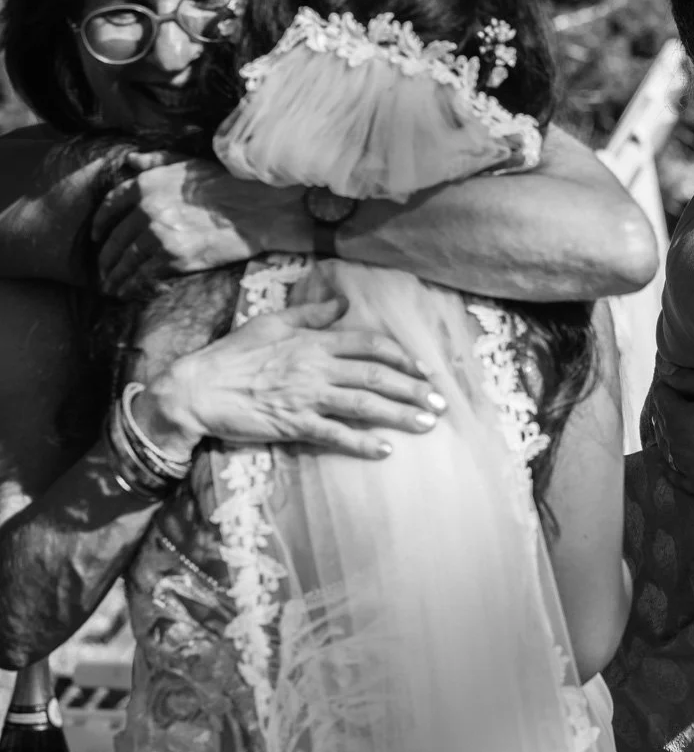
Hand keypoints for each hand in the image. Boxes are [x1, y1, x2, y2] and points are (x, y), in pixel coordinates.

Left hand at [92, 153, 301, 296]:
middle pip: (114, 238)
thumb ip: (157, 161)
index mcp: (147, 184)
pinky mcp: (174, 258)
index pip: (110, 206)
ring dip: (115, 275)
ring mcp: (159, 235)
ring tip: (111, 285)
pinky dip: (133, 286)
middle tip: (102, 269)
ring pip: (126, 260)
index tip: (97, 236)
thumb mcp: (190, 163)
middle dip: (105, 256)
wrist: (258, 208)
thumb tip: (131, 160)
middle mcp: (147, 209)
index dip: (100, 224)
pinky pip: (144, 275)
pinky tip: (128, 292)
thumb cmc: (230, 184)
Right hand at [137, 296, 447, 460]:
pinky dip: (362, 442)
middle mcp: (317, 367)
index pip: (370, 345)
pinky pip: (334, 434)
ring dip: (399, 414)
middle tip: (440, 402)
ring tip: (427, 423)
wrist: (196, 388)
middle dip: (413, 389)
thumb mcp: (273, 322)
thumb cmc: (233, 353)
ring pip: (364, 405)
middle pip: (376, 376)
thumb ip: (312, 314)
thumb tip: (343, 301)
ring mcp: (307, 397)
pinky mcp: (293, 424)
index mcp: (314, 341)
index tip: (424, 370)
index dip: (402, 357)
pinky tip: (385, 450)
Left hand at [647, 367, 693, 504]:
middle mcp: (675, 446)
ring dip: (667, 437)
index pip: (661, 397)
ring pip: (667, 450)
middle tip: (676, 402)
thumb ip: (690, 380)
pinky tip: (665, 465)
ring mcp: (687, 470)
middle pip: (661, 424)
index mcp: (678, 419)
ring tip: (672, 428)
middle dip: (665, 411)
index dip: (667, 387)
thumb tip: (667, 374)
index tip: (674, 384)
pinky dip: (669, 468)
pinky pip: (676, 478)